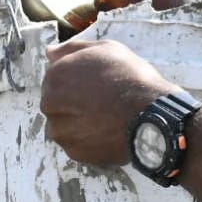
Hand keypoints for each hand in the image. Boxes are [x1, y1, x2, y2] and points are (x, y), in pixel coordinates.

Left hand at [41, 38, 173, 165]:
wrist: (152, 114)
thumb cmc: (131, 78)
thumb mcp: (105, 49)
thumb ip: (72, 50)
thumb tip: (49, 52)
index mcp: (55, 77)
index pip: (54, 80)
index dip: (75, 82)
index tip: (94, 85)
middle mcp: (50, 105)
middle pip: (55, 104)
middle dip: (72, 103)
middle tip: (100, 102)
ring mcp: (61, 131)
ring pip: (63, 126)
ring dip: (77, 123)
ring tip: (104, 118)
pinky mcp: (74, 151)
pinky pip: (76, 144)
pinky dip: (87, 140)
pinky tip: (106, 131)